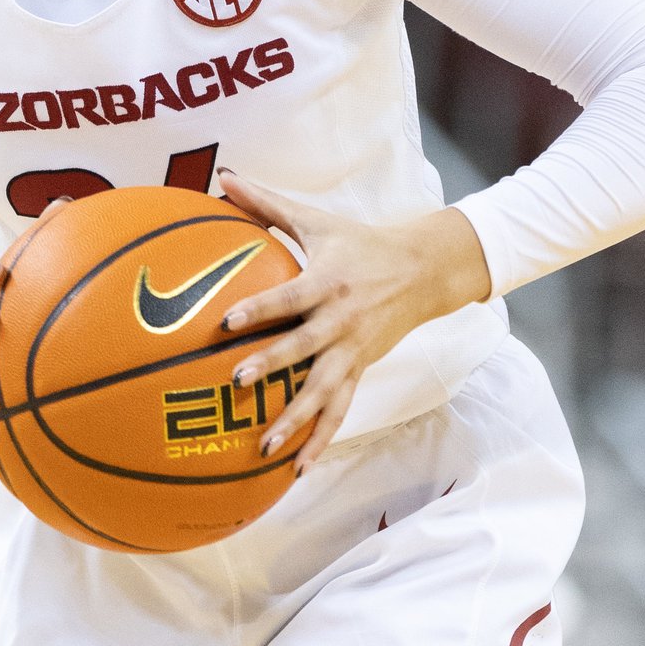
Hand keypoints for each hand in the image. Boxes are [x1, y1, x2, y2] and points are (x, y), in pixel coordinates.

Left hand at [216, 170, 492, 470]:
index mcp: (326, 283)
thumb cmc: (359, 243)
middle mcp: (339, 322)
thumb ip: (265, 203)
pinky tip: (298, 468)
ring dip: (295, 420)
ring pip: (322, 391)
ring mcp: (352, 351)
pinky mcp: (360, 370)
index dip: (258, 309)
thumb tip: (221, 177)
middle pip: (302, 348)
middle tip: (238, 382)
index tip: (226, 323)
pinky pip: (339, 411)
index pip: (287, 298)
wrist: (423, 271)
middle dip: (272, 365)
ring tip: (265, 446)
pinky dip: (321, 440)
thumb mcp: (315, 219)